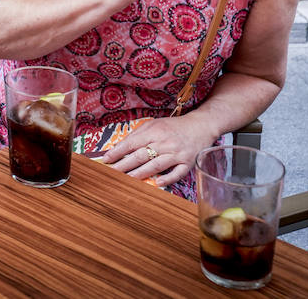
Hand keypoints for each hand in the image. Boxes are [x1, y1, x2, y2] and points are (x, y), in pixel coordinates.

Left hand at [100, 114, 214, 186]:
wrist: (201, 126)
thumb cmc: (174, 126)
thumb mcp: (155, 124)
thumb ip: (139, 134)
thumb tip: (122, 146)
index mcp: (155, 131)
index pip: (132, 142)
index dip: (118, 151)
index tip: (106, 159)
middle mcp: (165, 142)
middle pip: (141, 155)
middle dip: (124, 164)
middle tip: (111, 172)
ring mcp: (177, 153)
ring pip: (156, 165)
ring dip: (140, 173)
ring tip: (126, 179)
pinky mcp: (187, 163)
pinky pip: (177, 173)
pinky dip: (167, 178)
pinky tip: (157, 183)